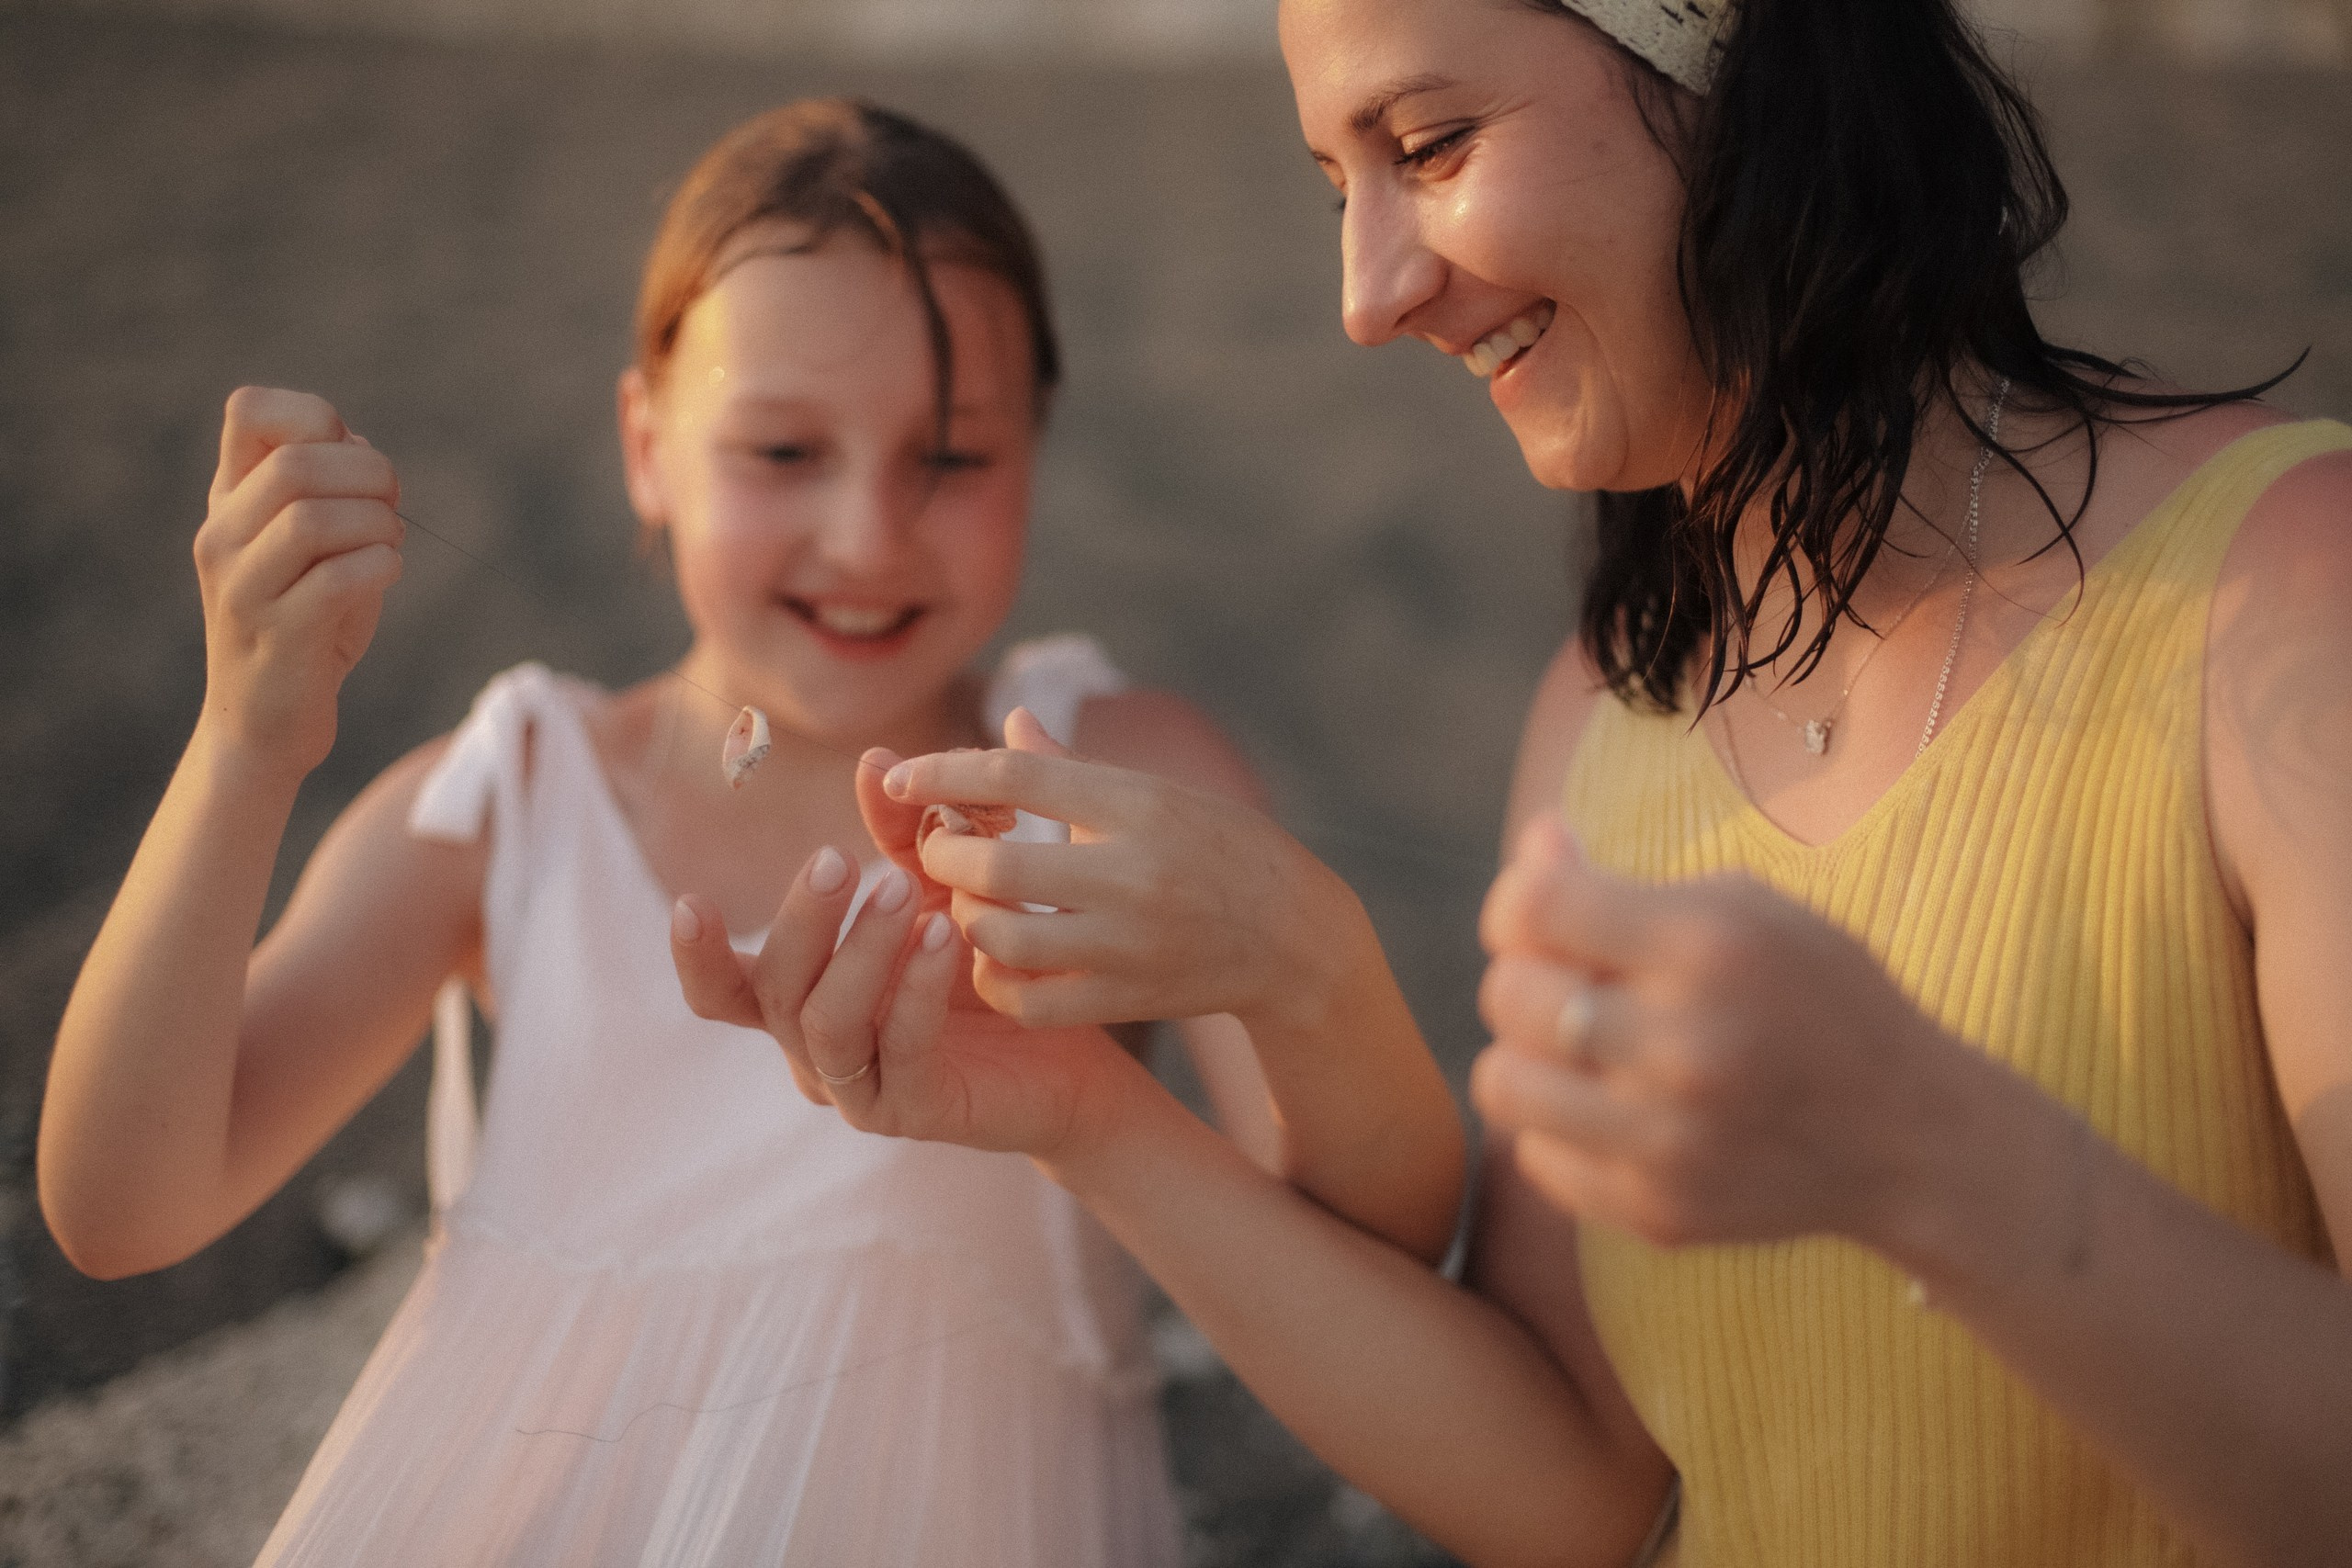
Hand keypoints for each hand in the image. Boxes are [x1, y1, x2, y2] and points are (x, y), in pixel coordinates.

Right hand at [192, 387, 404, 777]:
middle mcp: (222, 537)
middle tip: (392, 508)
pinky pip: (338, 578)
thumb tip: (357, 443)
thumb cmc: (307, 625)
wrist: (265, 725)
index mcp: (229, 502)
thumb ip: (329, 490)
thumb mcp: (312, 548)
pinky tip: (387, 574)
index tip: (349, 457)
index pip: (248, 410)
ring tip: (390, 545)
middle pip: (295, 464)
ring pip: (312, 520)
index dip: (315, 414)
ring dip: (377, 524)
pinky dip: (381, 566)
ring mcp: (243, 588)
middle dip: (370, 475)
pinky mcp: (277, 636)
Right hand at [669, 846, 1132, 1160]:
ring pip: (827, 1024)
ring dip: (859, 950)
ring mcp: (861, 1090)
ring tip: (903, 889)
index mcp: (803, 999)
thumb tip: (874, 757)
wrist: (1074, 1046)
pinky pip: (902, 1051)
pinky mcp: (916, 1112)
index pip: (725, 990)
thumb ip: (903, 832)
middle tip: (838, 859)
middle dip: (801, 920)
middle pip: (774, 991)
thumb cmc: (990, 962)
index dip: (697, 954)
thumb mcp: (942, 885)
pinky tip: (945, 938)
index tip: (687, 899)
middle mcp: (816, 1050)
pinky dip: (916, 991)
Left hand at [855, 708, 1350, 1032]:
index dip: (943, 772)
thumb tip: (1007, 722)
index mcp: (1138, 804)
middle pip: (997, 866)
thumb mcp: (1157, 794)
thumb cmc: (1220, 847)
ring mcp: (1130, 944)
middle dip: (945, 857)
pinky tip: (997, 959)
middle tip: (939, 851)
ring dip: (967, 920)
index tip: (899, 774)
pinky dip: (996, 982)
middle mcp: (1134, 873)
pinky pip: (1030, 1002)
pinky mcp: (1128, 1000)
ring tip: (971, 905)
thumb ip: (1071, 767)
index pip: (1018, 775)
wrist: (1295, 939)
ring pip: (1004, 939)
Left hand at [1472, 814, 1964, 1250]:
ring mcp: (1668, 1141)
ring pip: (1500, 1082)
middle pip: (1507, 993)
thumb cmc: (1820, 997)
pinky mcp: (1657, 1210)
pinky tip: (1613, 1111)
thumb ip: (1623, 882)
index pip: (1532, 908)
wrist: (1909, 1136)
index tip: (1548, 916)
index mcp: (1708, 949)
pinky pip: (1535, 1156)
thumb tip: (1532, 845)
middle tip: (1573, 985)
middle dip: (1527, 976)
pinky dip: (1558, 1129)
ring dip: (1527, 1057)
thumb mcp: (1748, 908)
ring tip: (1579, 1052)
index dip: (1518, 903)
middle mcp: (1684, 1047)